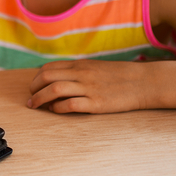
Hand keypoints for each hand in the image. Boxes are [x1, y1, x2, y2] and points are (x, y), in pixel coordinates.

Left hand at [27, 60, 152, 113]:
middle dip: (34, 89)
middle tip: (31, 99)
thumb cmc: (119, 77)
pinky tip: (56, 110)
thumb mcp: (95, 68)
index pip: (49, 68)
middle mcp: (81, 74)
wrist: (144, 82)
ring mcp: (89, 88)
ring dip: (40, 98)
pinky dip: (58, 108)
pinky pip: (70, 104)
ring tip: (35, 106)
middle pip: (47, 77)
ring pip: (55, 89)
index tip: (34, 88)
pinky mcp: (96, 103)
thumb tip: (58, 80)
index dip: (36, 79)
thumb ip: (77, 72)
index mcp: (80, 65)